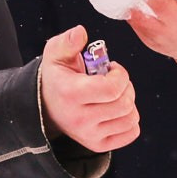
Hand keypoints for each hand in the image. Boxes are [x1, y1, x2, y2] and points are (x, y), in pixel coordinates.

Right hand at [40, 27, 139, 152]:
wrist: (45, 106)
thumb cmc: (57, 76)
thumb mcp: (56, 53)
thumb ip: (68, 41)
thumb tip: (81, 32)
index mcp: (71, 94)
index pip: (112, 89)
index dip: (121, 75)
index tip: (112, 69)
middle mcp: (80, 119)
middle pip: (124, 104)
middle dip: (126, 87)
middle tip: (115, 81)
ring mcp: (89, 135)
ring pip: (130, 119)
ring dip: (129, 103)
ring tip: (114, 95)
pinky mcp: (97, 145)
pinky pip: (131, 133)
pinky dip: (130, 120)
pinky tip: (116, 110)